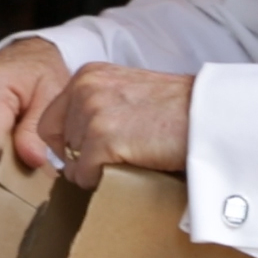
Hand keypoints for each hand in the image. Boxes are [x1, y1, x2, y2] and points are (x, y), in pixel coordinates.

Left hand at [36, 63, 191, 189]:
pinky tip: (128, 169)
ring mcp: (92, 113)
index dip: (67, 145)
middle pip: (58, 144)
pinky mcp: (103, 139)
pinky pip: (85, 175)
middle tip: (113, 160)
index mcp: (87, 76)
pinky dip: (102, 181)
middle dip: (81, 159)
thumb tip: (72, 145)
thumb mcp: (126, 92)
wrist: (208, 115)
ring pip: (72, 162)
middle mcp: (84, 89)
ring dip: (95, 170)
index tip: (89, 155)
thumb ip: (96, 107)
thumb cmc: (177, 110)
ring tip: (128, 160)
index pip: (49, 121)